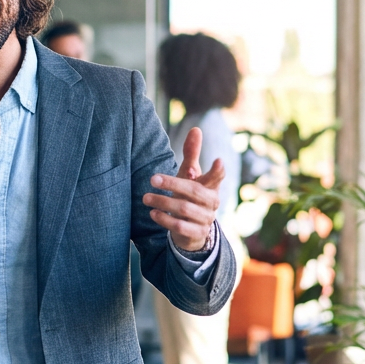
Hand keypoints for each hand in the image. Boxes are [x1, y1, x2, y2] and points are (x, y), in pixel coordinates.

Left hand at [144, 127, 223, 251]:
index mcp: (212, 186)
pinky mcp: (196, 234)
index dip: (218, 170)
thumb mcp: (190, 175)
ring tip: (146, 197)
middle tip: (152, 178)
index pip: (218, 177)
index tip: (218, 161)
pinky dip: (164, 219)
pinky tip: (152, 213)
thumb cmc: (189, 194)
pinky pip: (180, 226)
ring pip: (184, 209)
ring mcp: (205, 219)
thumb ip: (192, 154)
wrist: (192, 228)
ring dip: (163, 202)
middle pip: (194, 191)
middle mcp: (212, 202)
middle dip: (172, 184)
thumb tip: (196, 129)